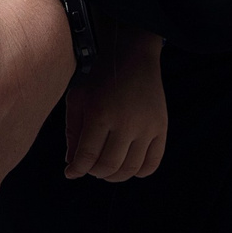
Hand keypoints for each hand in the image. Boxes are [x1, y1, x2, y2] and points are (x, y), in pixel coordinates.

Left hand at [63, 24, 166, 180]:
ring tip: (106, 169)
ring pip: (130, 169)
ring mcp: (146, 127)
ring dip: (114, 176)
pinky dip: (139, 172)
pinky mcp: (161, 128)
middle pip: (109, 166)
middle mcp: (126, 122)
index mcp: (100, 113)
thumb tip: (73, 165)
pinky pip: (152, 163)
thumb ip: (73, 132)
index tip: (71, 172)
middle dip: (94, 172)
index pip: (88, 156)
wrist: (131, 56)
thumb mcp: (78, 99)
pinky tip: (128, 167)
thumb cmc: (98, 78)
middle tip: (89, 167)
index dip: (77, 169)